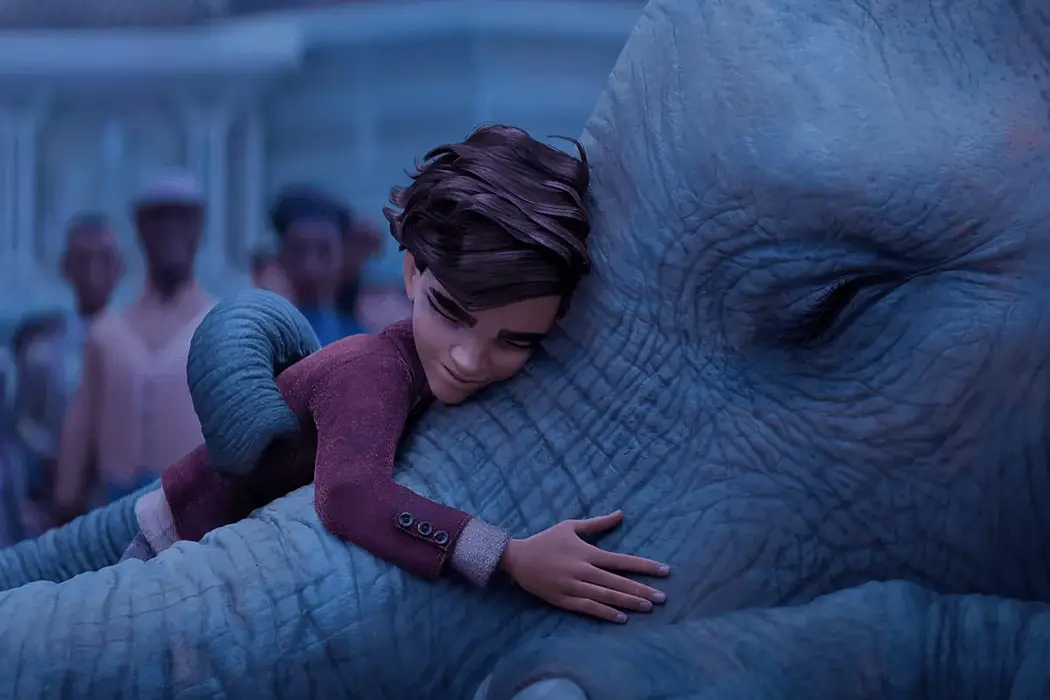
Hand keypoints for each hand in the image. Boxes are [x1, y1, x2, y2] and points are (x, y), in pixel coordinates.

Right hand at [499, 510, 669, 622]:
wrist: (518, 558)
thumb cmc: (546, 540)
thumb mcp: (571, 526)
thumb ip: (598, 523)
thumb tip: (621, 513)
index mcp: (587, 552)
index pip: (623, 561)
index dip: (645, 566)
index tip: (664, 571)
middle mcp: (583, 570)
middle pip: (618, 582)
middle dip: (642, 590)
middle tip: (663, 598)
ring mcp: (573, 586)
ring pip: (606, 596)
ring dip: (628, 603)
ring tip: (648, 608)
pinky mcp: (564, 600)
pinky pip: (588, 608)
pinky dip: (605, 613)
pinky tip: (621, 619)